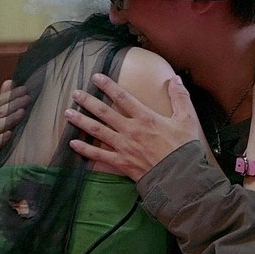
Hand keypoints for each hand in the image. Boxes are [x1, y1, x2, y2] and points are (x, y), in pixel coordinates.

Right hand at [0, 80, 29, 169]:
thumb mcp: (0, 120)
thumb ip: (3, 102)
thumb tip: (10, 81)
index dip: (12, 95)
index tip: (26, 89)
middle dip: (14, 104)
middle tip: (28, 99)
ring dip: (10, 119)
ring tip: (22, 113)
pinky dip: (1, 139)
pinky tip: (10, 134)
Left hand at [65, 74, 202, 180]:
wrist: (179, 176)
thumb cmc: (184, 147)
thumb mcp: (187, 119)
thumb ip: (180, 97)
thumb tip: (175, 79)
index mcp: (145, 117)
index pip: (123, 97)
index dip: (108, 86)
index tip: (96, 77)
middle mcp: (130, 130)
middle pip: (104, 112)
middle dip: (88, 101)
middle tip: (75, 93)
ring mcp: (123, 147)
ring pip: (97, 131)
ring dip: (81, 121)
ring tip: (68, 113)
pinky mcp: (121, 162)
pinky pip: (99, 155)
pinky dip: (85, 149)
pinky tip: (73, 143)